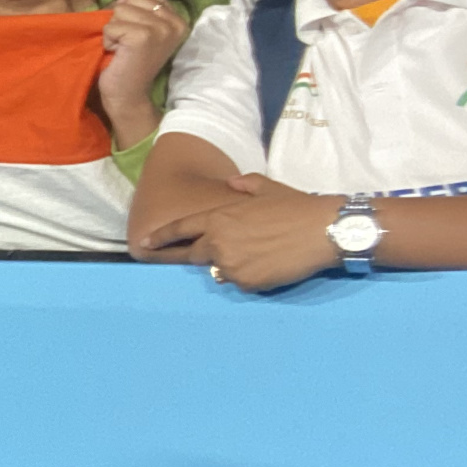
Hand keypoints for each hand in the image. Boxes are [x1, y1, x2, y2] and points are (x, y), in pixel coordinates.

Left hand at [96, 0, 190, 131]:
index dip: (132, 12)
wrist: (129, 94)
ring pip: (120, 10)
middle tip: (129, 44)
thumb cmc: (131, 61)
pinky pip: (112, 26)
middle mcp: (175, 22)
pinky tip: (118, 54)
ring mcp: (161, 29)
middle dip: (122, 20)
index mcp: (178, 19)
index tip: (137, 35)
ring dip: (114, 30)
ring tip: (124, 49)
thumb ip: (137, 8)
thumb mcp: (140, 28)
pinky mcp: (143, 37)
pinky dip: (109, 40)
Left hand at [134, 174, 344, 290]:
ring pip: (220, 271)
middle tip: (227, 250)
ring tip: (259, 254)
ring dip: (231, 266)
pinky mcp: (247, 283)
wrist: (323, 230)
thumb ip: (243, 185)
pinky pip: (240, 283)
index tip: (143, 244)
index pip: (179, 230)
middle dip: (203, 254)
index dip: (160, 238)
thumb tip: (231, 183)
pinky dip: (249, 277)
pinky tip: (269, 266)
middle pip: (195, 255)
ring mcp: (231, 265)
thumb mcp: (266, 188)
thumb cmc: (296, 206)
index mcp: (218, 218)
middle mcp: (218, 243)